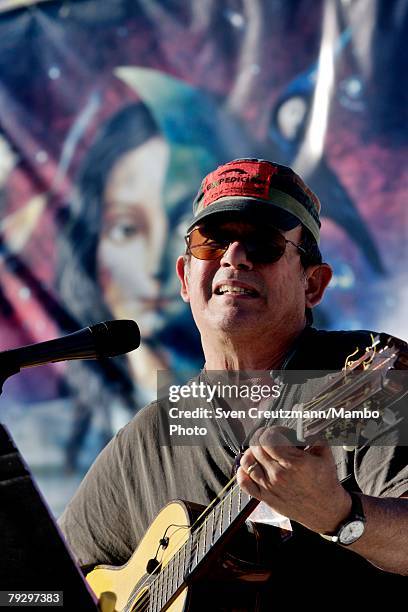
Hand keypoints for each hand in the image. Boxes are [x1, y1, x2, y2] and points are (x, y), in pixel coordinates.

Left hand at [236, 426, 351, 533]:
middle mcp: (279, 474)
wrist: (326, 511)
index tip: (280, 432)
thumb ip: (313, 437)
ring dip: (252, 453)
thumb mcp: (325, 455)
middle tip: (269, 439)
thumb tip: (302, 427)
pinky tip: (248, 467)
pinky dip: (242, 472)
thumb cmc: (326, 484)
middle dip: (261, 438)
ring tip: (260, 451)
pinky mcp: (266, 498)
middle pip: (256, 447)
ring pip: (247, 462)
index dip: (273, 430)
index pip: (269, 438)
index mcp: (294, 462)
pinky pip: (244, 483)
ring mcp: (270, 487)